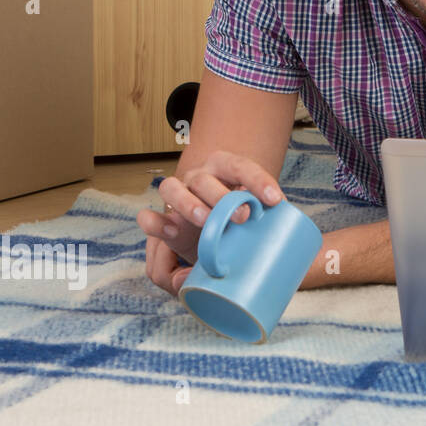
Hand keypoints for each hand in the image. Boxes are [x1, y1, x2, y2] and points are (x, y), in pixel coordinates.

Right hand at [136, 150, 284, 297]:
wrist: (214, 225)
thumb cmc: (240, 222)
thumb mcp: (254, 219)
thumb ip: (263, 231)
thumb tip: (278, 258)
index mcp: (226, 170)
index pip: (241, 167)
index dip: (257, 180)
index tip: (275, 199)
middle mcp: (199, 178)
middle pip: (204, 179)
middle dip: (222, 197)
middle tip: (243, 217)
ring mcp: (178, 195)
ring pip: (172, 188)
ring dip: (189, 205)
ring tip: (205, 221)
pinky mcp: (163, 218)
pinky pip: (148, 218)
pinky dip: (156, 224)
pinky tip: (172, 233)